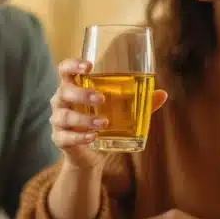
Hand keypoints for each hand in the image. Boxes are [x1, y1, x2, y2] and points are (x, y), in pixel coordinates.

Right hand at [50, 59, 167, 171]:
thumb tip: (162, 94)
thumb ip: (138, 101)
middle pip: (64, 91)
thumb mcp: (120, 111)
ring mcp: (58, 120)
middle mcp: (61, 101)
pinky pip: (65, 137)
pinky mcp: (59, 139)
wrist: (91, 153)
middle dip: (81, 94)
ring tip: (104, 123)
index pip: (64, 69)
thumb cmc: (103, 122)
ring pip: (64, 116)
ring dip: (84, 119)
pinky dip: (79, 137)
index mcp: (73, 87)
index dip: (73, 65)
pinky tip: (92, 138)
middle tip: (101, 98)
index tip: (88, 65)